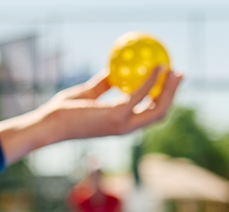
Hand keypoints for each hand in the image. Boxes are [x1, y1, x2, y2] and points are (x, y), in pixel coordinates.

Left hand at [36, 67, 184, 141]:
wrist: (49, 124)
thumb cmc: (63, 111)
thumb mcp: (87, 94)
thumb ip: (102, 85)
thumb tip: (113, 70)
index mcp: (121, 124)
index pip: (148, 114)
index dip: (162, 99)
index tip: (168, 82)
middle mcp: (126, 127)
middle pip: (160, 113)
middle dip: (173, 95)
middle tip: (179, 75)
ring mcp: (123, 124)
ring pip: (157, 108)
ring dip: (169, 90)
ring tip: (174, 70)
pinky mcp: (116, 116)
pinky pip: (140, 95)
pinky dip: (151, 81)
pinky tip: (157, 67)